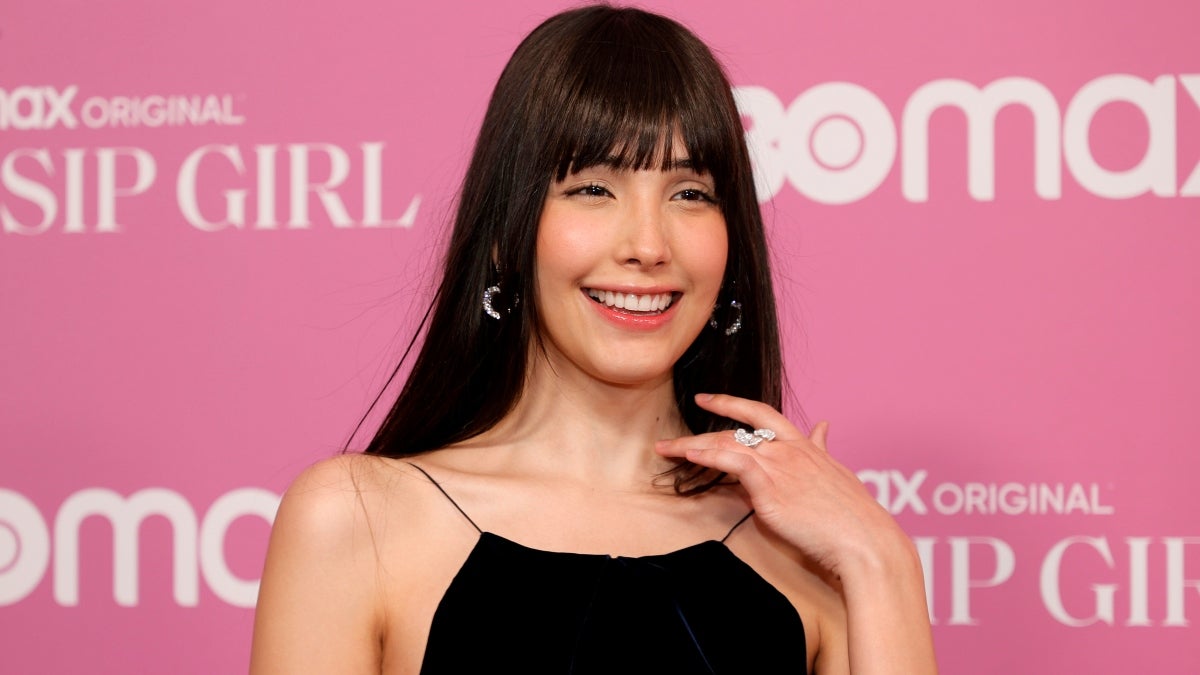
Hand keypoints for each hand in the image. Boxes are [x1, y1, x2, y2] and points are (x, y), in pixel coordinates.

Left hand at [654, 393, 905, 575]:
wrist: (864, 540)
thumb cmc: (854, 515)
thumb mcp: (839, 474)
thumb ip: (823, 449)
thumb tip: (823, 427)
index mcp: (805, 446)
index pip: (763, 414)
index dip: (732, 403)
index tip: (708, 398)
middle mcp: (789, 450)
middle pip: (738, 428)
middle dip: (703, 427)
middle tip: (673, 434)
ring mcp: (779, 466)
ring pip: (728, 444)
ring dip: (693, 445)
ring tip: (667, 448)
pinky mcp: (771, 486)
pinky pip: (731, 462)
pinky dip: (707, 456)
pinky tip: (689, 455)